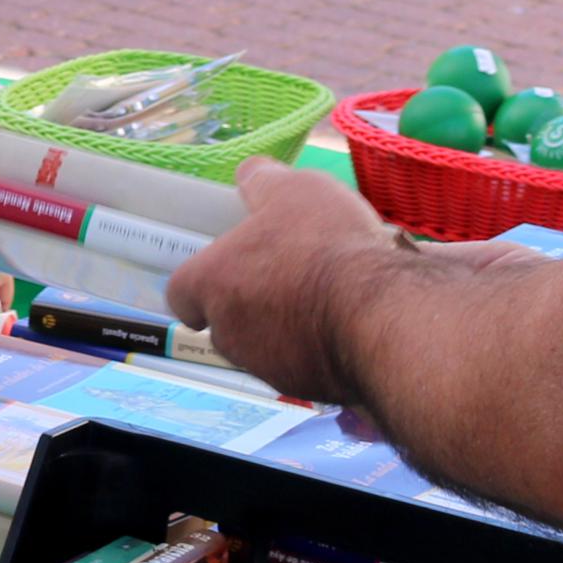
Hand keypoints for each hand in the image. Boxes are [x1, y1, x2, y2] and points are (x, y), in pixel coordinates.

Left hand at [163, 159, 404, 402]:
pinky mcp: (309, 389)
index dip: (202, 282)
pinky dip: (322, 349)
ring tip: (330, 296)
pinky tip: (352, 323)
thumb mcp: (295, 190)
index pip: (182, 292)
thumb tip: (249, 173)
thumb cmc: (326, 247)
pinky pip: (307, 366)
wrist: (380, 316)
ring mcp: (268, 368)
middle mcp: (229, 334)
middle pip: (227, 321)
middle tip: (291, 276)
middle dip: (253, 303)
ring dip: (288, 326)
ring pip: (267, 347)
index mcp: (211, 283)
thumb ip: (264, 181)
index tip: (226, 272)